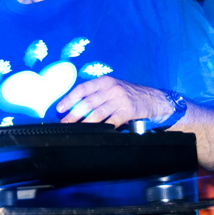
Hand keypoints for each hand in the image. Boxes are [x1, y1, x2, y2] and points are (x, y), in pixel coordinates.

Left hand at [55, 76, 173, 127]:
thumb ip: (97, 94)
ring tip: (76, 129)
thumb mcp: (113, 88)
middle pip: (87, 103)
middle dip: (73, 114)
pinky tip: (96, 132)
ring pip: (97, 114)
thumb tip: (76, 107)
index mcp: (105, 81)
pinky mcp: (127, 112)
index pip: (82, 89)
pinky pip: (111, 122)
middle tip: (64, 123)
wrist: (154, 99)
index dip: (69, 98)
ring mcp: (120, 100)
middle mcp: (111, 88)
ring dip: (84, 123)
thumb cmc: (130, 94)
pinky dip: (102, 128)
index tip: (59, 108)